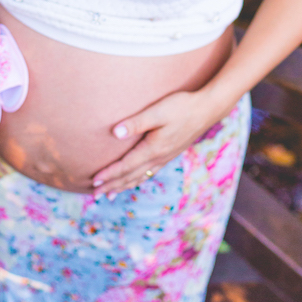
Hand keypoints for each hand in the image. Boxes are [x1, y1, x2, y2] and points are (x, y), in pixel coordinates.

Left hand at [90, 88, 224, 198]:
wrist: (207, 109)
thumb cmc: (181, 107)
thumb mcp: (158, 111)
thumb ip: (136, 122)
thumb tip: (115, 133)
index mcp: (153, 149)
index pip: (126, 166)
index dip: (109, 174)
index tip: (94, 181)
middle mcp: (159, 157)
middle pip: (131, 176)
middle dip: (112, 185)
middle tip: (95, 194)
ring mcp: (165, 157)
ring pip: (140, 177)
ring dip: (123, 185)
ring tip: (110, 194)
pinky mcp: (170, 153)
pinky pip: (149, 172)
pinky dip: (137, 179)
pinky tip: (134, 179)